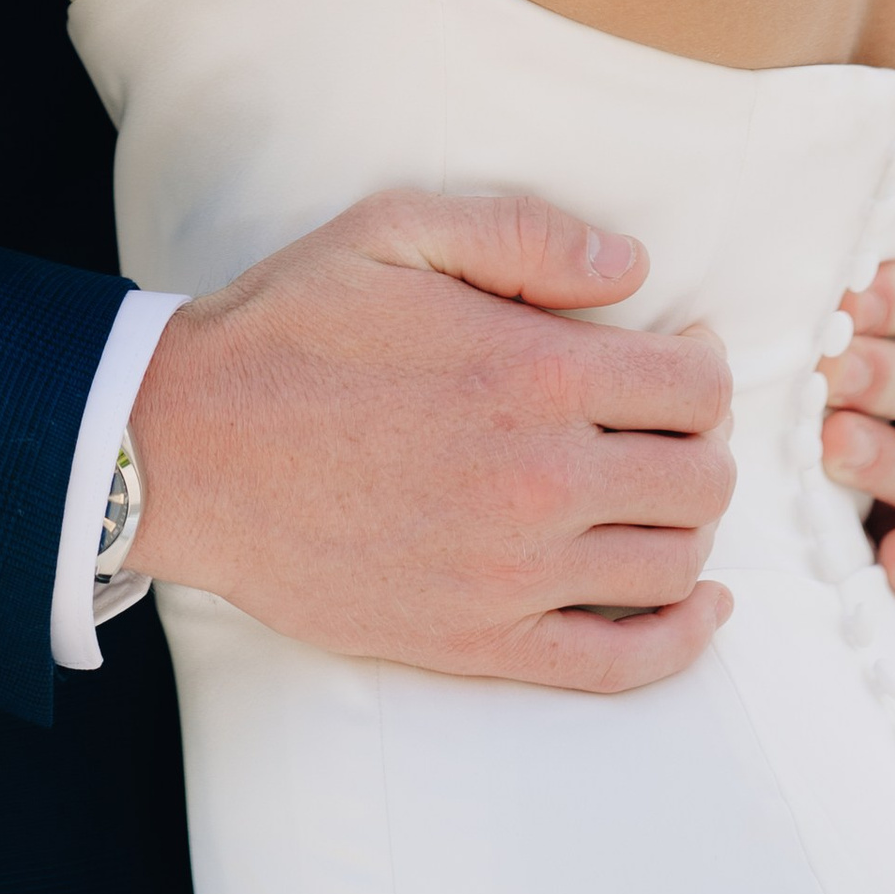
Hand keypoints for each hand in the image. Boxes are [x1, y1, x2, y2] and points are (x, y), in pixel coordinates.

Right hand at [128, 186, 734, 692]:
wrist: (190, 448)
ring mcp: (513, 575)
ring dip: (691, 527)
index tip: (681, 353)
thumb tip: (635, 267)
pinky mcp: (477, 642)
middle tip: (666, 422)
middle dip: (702, 443)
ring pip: (673, 566)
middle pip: (700, 479)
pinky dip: (680, 640)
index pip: (694, 388)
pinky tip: (698, 604)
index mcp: (533, 373)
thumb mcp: (398, 230)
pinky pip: (619, 663)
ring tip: (660, 490)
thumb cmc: (291, 327)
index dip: (704, 364)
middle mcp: (541, 480)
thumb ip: (526, 235)